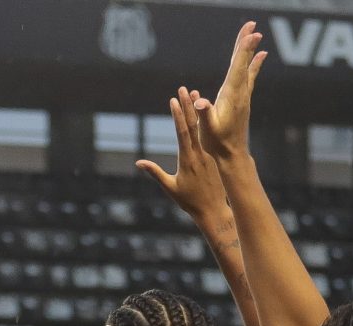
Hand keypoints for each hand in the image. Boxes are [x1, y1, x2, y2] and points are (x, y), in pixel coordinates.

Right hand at [135, 89, 224, 219]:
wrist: (213, 209)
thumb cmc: (189, 201)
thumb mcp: (170, 188)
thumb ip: (155, 173)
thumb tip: (138, 162)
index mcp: (187, 158)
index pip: (182, 132)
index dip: (178, 115)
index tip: (174, 100)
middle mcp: (199, 153)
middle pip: (193, 124)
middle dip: (188, 105)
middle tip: (184, 88)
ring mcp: (208, 153)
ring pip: (203, 127)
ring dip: (197, 110)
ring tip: (195, 93)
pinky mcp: (214, 156)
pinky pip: (209, 135)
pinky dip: (206, 121)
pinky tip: (205, 110)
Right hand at [197, 22, 267, 162]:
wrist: (232, 156)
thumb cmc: (217, 144)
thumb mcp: (207, 130)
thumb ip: (204, 114)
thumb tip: (200, 101)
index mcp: (232, 96)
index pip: (239, 68)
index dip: (244, 50)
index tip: (252, 34)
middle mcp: (240, 93)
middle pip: (244, 63)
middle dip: (247, 43)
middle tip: (252, 24)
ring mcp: (242, 96)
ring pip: (246, 67)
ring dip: (248, 49)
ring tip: (254, 34)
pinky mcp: (242, 99)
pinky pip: (248, 75)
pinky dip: (253, 63)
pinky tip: (260, 56)